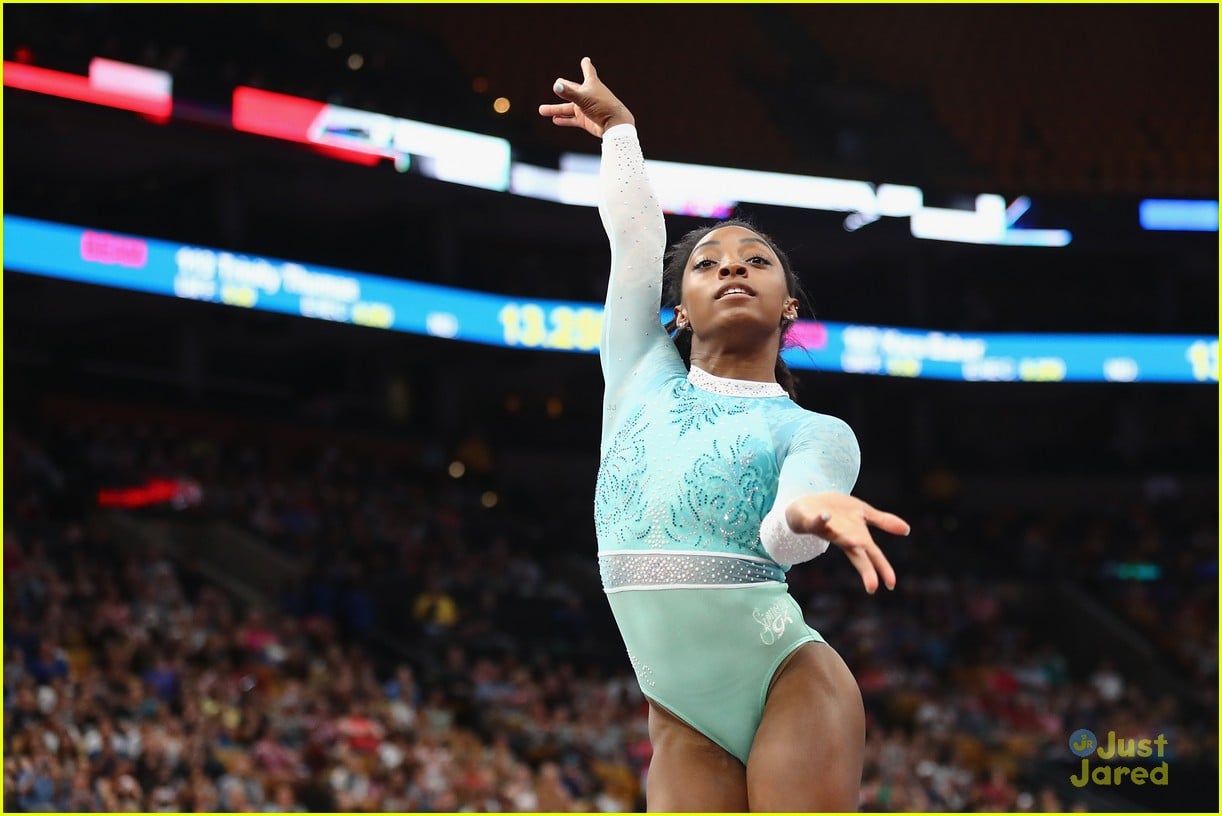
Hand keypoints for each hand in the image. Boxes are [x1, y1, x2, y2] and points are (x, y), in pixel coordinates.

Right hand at [538, 57, 633, 137]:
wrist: (614, 125)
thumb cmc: (602, 107)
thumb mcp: (583, 98)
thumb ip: (569, 92)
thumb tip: (556, 86)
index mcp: (591, 84)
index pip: (588, 70)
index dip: (586, 65)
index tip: (586, 60)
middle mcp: (588, 95)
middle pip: (572, 89)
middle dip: (564, 87)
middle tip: (557, 84)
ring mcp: (586, 108)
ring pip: (567, 108)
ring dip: (555, 109)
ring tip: (541, 110)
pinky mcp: (586, 120)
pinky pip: (572, 119)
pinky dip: (564, 120)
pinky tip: (555, 120)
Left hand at [785, 493, 909, 593]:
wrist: (808, 501)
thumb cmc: (837, 511)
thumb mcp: (863, 513)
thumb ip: (883, 521)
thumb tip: (907, 530)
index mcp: (856, 537)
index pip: (872, 555)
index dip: (882, 569)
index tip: (891, 585)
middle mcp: (842, 536)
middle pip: (856, 554)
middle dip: (865, 569)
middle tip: (873, 586)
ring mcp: (827, 530)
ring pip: (837, 537)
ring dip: (847, 539)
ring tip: (858, 543)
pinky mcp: (811, 521)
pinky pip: (816, 521)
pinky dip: (821, 519)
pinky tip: (826, 516)